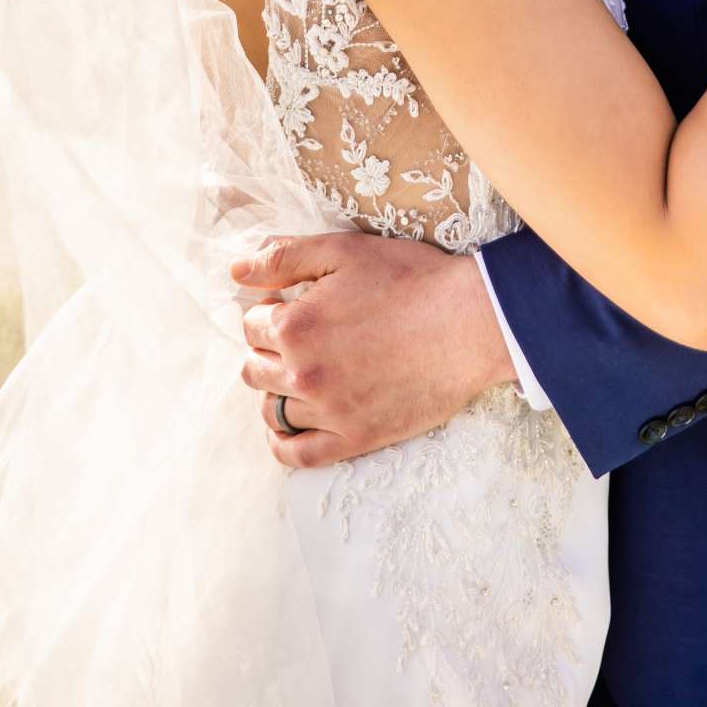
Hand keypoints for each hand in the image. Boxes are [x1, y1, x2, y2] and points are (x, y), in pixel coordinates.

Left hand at [232, 232, 517, 468]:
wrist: (469, 323)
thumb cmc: (412, 280)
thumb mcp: (344, 251)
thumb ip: (285, 257)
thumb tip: (236, 272)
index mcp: (295, 325)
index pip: (252, 324)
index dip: (269, 311)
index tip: (292, 306)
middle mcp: (303, 373)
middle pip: (254, 368)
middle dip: (268, 349)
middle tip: (302, 338)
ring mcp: (328, 412)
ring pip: (271, 410)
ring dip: (275, 391)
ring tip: (300, 375)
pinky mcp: (354, 440)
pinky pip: (298, 455)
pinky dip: (283, 444)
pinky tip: (290, 427)